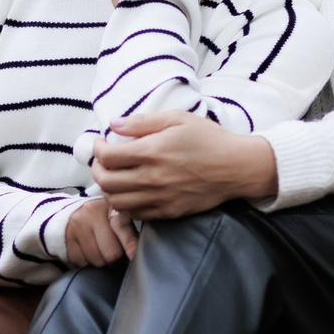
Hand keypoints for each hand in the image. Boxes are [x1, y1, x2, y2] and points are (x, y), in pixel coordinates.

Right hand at [63, 197, 138, 267]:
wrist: (70, 215)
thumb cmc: (101, 222)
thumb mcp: (115, 220)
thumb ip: (128, 233)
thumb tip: (136, 254)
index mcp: (111, 208)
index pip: (122, 227)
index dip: (130, 244)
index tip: (133, 256)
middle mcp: (92, 213)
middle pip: (112, 253)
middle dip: (115, 260)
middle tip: (114, 256)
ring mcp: (77, 225)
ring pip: (97, 261)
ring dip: (101, 263)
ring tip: (98, 251)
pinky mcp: (66, 238)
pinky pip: (82, 263)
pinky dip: (86, 263)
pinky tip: (85, 251)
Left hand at [93, 111, 278, 218]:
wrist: (237, 168)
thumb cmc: (209, 139)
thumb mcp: (178, 119)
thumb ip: (143, 121)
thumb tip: (114, 124)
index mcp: (153, 152)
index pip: (107, 156)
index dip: (96, 149)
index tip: (100, 143)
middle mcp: (152, 178)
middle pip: (106, 181)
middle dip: (96, 169)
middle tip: (101, 161)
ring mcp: (160, 198)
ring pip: (116, 202)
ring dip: (107, 189)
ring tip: (112, 177)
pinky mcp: (169, 212)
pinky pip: (135, 214)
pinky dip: (124, 204)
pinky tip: (129, 191)